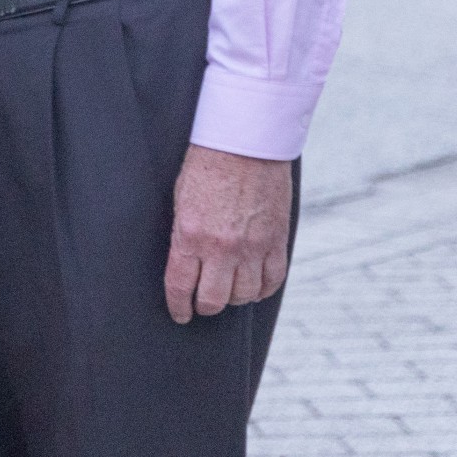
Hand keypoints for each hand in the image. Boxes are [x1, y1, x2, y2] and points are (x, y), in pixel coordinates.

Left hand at [164, 145, 293, 323]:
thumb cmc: (205, 165)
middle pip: (214, 300)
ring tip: (228, 291)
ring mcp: (252, 247)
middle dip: (205, 306)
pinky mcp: (276, 241)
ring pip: (244, 295)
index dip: (179, 307)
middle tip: (202, 304)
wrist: (244, 142)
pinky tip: (254, 285)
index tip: (180, 314)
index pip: (180, 286)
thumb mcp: (181, 201)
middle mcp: (222, 248)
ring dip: (234, 297)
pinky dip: (263, 288)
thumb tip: (186, 265)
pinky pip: (273, 281)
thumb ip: (185, 236)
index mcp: (190, 235)